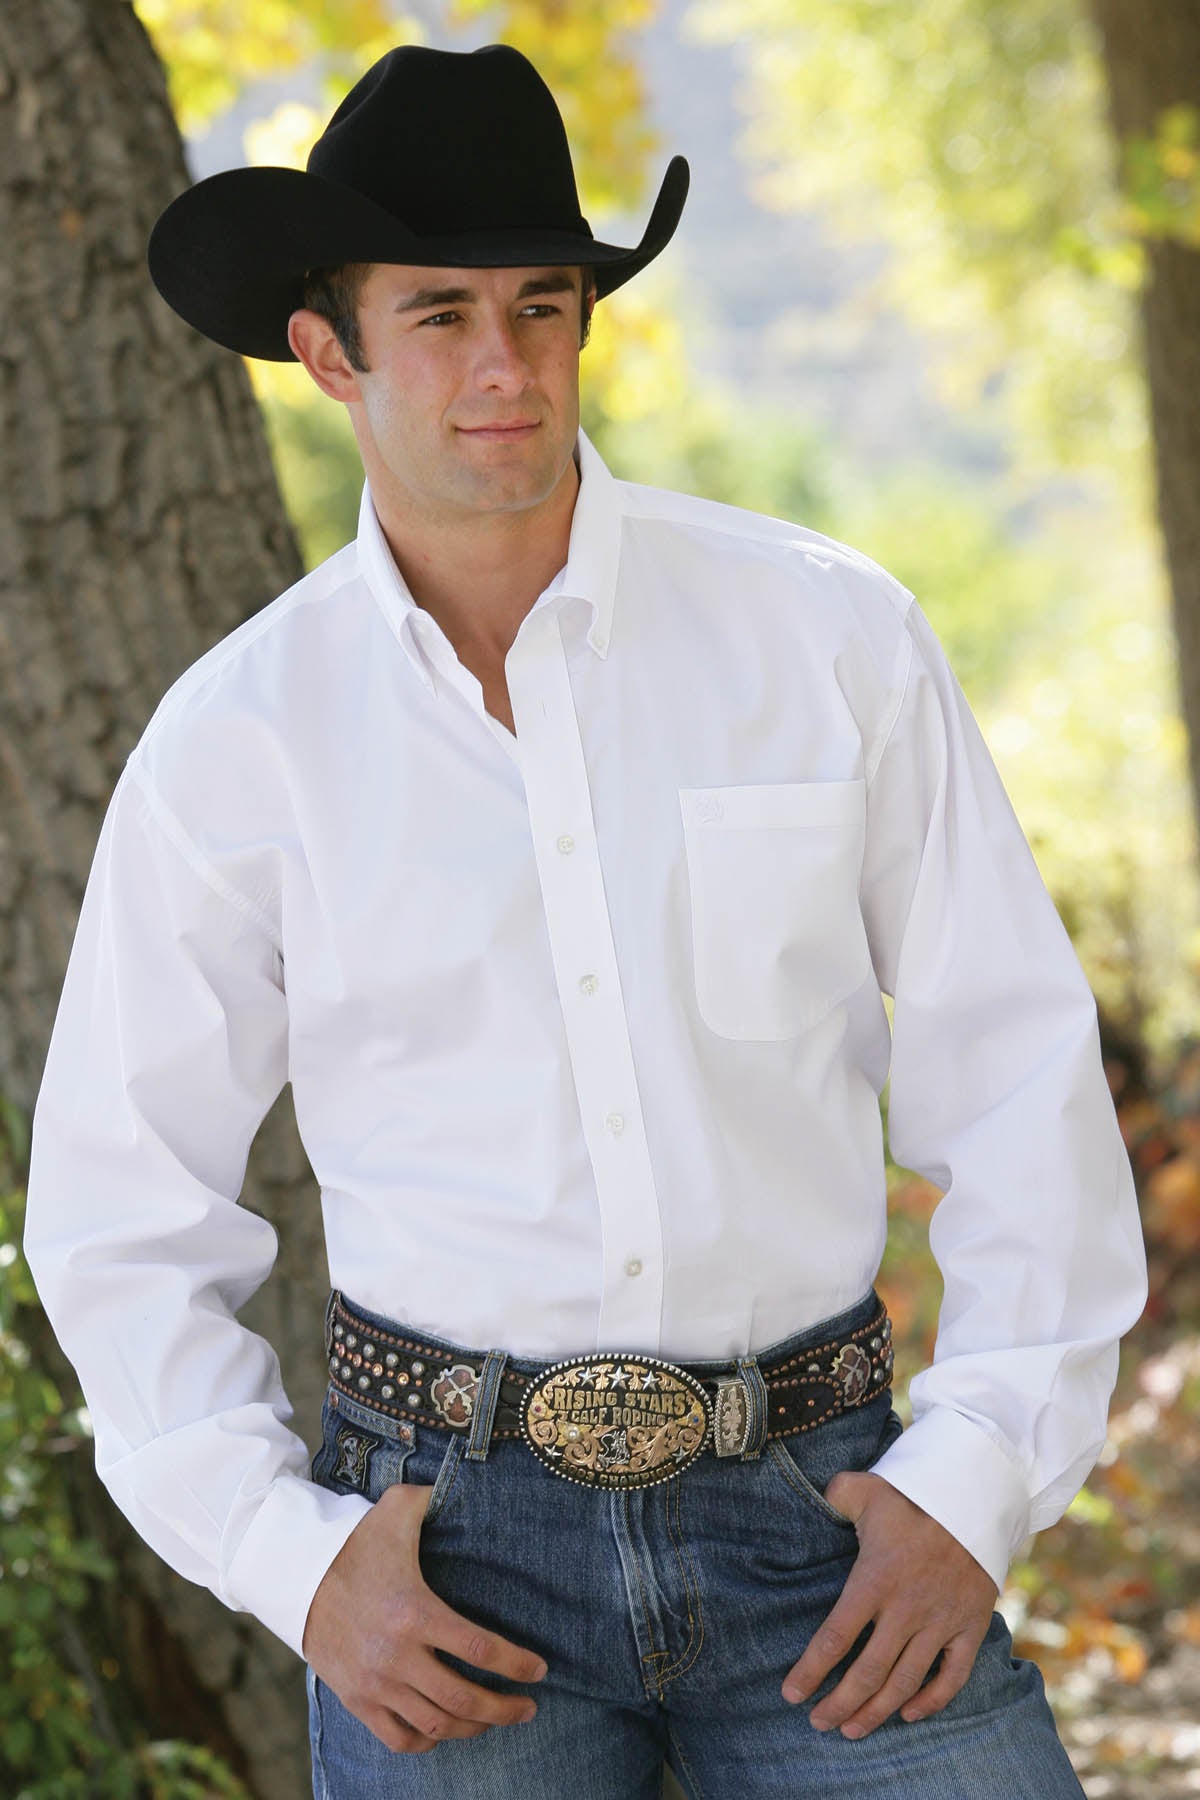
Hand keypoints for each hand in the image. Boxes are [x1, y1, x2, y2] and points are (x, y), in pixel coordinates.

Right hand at [303, 1481, 547, 1753]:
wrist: (295, 1575)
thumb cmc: (353, 1543)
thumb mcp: (394, 1510)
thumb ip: (432, 1496)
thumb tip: (462, 1481)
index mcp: (414, 1611)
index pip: (478, 1649)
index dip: (515, 1664)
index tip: (540, 1670)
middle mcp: (396, 1655)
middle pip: (462, 1698)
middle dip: (503, 1709)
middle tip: (529, 1708)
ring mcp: (375, 1683)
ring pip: (434, 1725)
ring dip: (472, 1728)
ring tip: (494, 1720)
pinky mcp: (356, 1699)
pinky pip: (397, 1738)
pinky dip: (425, 1742)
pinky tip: (444, 1731)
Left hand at [781, 1471, 997, 1738]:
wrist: (977, 1497)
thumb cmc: (915, 1494)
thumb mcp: (867, 1488)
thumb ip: (838, 1495)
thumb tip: (822, 1497)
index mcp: (874, 1580)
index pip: (835, 1637)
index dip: (811, 1671)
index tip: (791, 1695)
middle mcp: (906, 1609)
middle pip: (868, 1671)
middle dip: (840, 1703)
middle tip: (819, 1723)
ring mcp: (940, 1621)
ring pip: (905, 1682)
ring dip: (877, 1710)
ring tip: (852, 1730)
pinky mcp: (969, 1626)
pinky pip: (953, 1676)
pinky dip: (932, 1701)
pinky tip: (909, 1713)